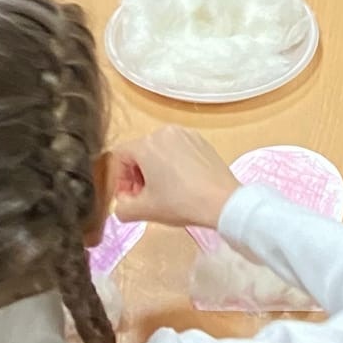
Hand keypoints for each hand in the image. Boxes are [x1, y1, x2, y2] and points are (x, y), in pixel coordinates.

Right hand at [109, 125, 238, 230]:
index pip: (119, 157)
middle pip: (139, 152)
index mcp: (146, 144)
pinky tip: (182, 184)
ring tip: (164, 192)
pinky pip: (177, 150)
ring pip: (159, 150)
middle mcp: (164, 132)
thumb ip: (121, 208)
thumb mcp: (144, 211)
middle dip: (136, 176)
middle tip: (144, 198)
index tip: (129, 198)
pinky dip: (173, 164)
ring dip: (154, 170)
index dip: (119, 180)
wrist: (222, 201)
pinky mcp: (201, 141)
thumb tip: (122, 204)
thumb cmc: (181, 203)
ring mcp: (186, 134)